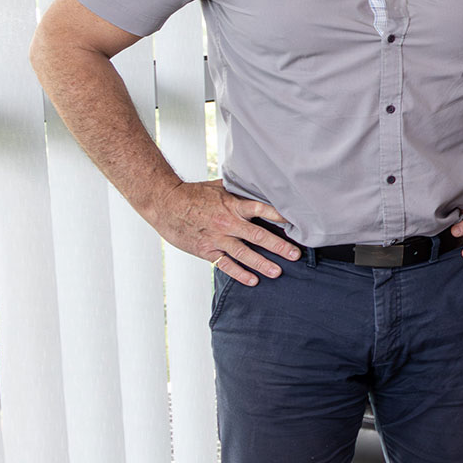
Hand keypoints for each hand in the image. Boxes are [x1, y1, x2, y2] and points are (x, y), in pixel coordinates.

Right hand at [145, 179, 296, 285]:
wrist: (164, 204)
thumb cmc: (193, 194)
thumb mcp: (219, 186)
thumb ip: (239, 189)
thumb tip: (260, 182)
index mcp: (233, 205)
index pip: (262, 210)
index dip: (280, 216)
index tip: (297, 223)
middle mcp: (228, 222)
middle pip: (258, 236)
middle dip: (279, 246)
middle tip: (295, 255)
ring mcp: (217, 238)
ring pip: (244, 253)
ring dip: (262, 264)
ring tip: (277, 272)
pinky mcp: (206, 250)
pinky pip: (225, 264)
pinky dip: (239, 273)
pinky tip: (253, 280)